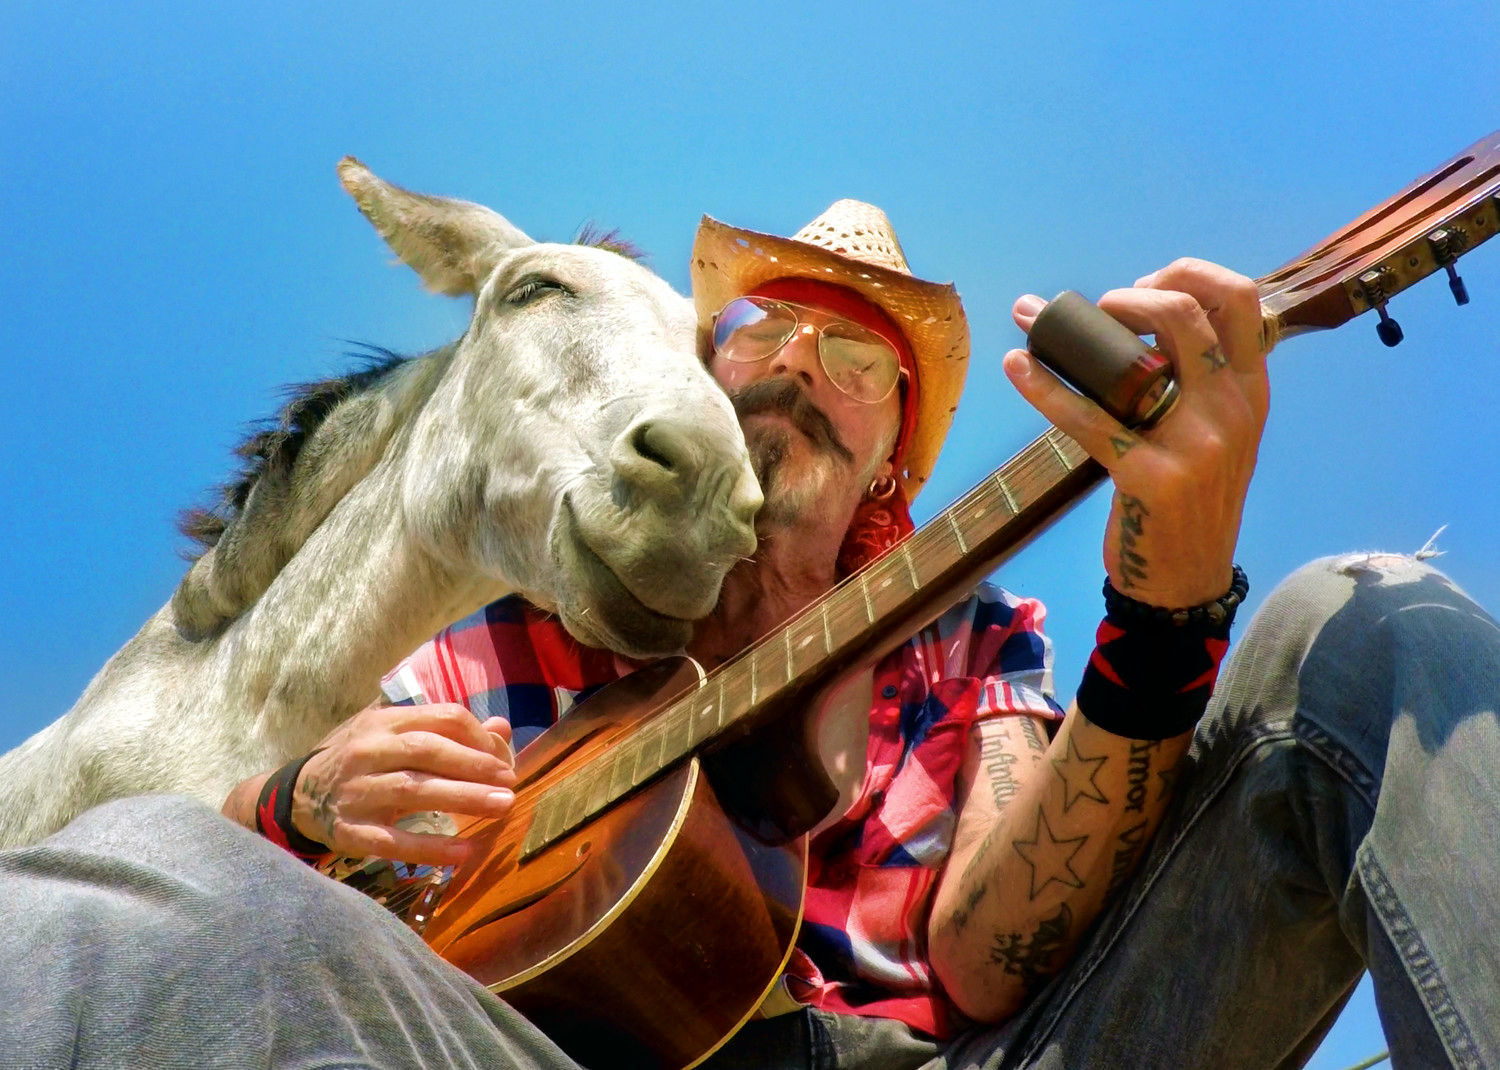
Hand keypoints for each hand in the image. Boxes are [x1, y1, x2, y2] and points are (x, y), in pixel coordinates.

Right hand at [290, 703, 516, 865]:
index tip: (502, 758)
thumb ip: (446, 730)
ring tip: (503, 806)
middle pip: (429, 752)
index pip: (441, 718)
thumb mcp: (394, 733)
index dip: (478, 737)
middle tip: (510, 781)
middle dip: (474, 765)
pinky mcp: (351, 832)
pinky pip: (394, 841)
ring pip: (415, 791)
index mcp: (385, 722)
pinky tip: (465, 852)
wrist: (298, 795)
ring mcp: (358, 792)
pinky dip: (431, 847)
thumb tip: (501, 728)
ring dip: (463, 798)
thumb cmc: (361, 759)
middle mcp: (369, 752)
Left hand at [1005, 259, 1269, 607]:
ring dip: (1076, 333)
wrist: (1185, 581)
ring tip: (1041, 326)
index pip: (1239, 298)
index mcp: (1251, 391)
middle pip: (1185, 313)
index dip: (1186, 274)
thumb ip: (1193, 380)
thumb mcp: (1214, 433)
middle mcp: (1232, 411)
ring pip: (1132, 361)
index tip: (1143, 286)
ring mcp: (1195, 445)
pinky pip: (1088, 420)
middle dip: (1131, 295)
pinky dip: (1045, 387)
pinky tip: (1017, 367)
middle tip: (1098, 310)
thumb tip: (1130, 320)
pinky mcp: (1150, 477)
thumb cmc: (1190, 498)